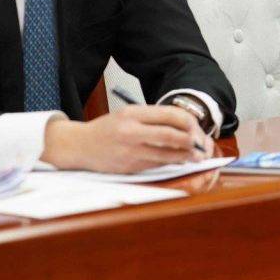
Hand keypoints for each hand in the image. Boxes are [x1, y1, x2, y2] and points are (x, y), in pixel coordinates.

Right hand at [42, 105, 211, 172]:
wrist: (79, 146)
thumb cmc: (108, 128)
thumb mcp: (129, 114)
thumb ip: (154, 118)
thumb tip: (184, 125)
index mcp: (133, 113)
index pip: (170, 115)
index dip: (189, 122)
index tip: (196, 127)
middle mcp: (131, 131)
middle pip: (170, 135)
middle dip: (190, 140)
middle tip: (200, 144)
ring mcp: (129, 150)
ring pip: (165, 154)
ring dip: (184, 156)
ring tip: (195, 155)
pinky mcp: (128, 166)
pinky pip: (155, 165)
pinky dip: (170, 163)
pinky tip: (178, 161)